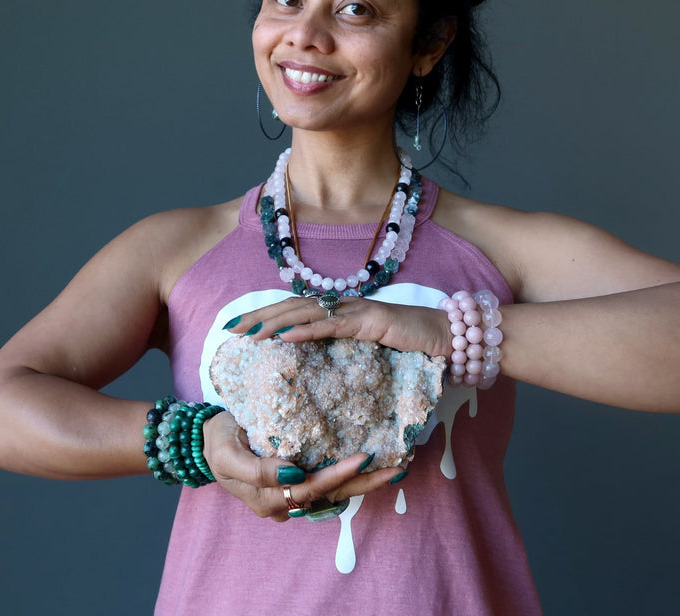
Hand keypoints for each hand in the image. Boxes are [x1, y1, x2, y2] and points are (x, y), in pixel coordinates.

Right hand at [202, 411, 404, 521]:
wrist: (205, 442)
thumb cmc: (218, 443)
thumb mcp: (229, 454)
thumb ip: (257, 469)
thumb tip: (293, 474)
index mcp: (268, 499)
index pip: (312, 488)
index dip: (339, 474)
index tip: (364, 456)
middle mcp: (285, 503)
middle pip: (331, 495)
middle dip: (365, 482)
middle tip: (397, 468)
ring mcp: (292, 495)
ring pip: (334, 493)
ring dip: (364, 483)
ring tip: (395, 469)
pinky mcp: (297, 483)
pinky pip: (328, 484)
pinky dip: (351, 477)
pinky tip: (372, 466)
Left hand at [224, 295, 452, 357]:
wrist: (450, 339)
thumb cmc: (414, 350)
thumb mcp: (370, 356)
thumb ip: (345, 359)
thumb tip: (317, 374)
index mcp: (341, 313)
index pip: (296, 311)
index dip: (266, 316)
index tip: (239, 329)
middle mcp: (344, 306)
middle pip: (292, 306)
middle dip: (260, 316)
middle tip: (230, 329)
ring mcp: (357, 310)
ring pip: (307, 311)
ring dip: (275, 321)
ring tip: (250, 332)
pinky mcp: (371, 320)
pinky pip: (333, 324)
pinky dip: (307, 329)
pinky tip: (285, 336)